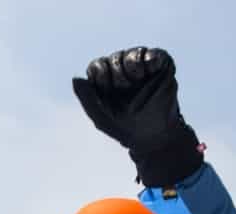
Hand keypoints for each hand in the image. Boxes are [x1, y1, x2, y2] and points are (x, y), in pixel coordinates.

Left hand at [73, 47, 202, 186]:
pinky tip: (149, 68)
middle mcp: (123, 72)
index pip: (98, 66)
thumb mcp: (101, 118)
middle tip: (127, 87)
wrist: (154, 137)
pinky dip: (151, 57)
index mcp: (107, 82)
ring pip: (134, 54)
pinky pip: (155, 54)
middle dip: (118, 73)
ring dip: (133, 64)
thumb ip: (87, 99)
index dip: (101, 74)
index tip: (109, 89)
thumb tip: (75, 78)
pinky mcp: (160, 68)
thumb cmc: (125, 129)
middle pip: (115, 59)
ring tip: (138, 78)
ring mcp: (142, 69)